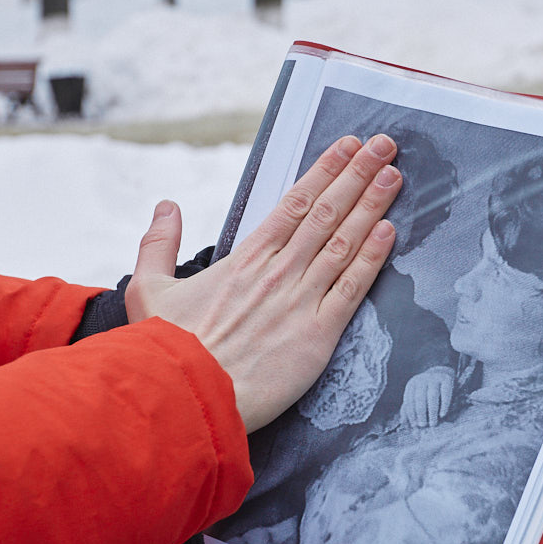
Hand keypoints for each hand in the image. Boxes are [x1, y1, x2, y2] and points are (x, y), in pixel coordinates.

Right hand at [124, 134, 402, 432]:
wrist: (186, 396)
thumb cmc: (166, 350)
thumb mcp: (148, 290)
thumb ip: (159, 244)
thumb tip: (166, 207)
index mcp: (244, 260)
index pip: (294, 203)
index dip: (324, 171)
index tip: (347, 147)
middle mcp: (277, 272)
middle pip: (326, 213)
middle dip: (358, 176)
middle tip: (385, 146)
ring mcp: (300, 301)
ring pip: (344, 243)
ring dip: (372, 207)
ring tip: (394, 176)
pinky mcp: (318, 335)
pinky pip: (352, 289)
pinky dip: (372, 258)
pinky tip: (390, 232)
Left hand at [399, 366, 454, 427]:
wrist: (442, 373)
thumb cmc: (428, 391)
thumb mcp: (417, 397)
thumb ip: (410, 409)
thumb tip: (404, 423)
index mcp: (412, 384)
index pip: (409, 400)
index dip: (411, 414)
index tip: (414, 425)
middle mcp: (422, 379)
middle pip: (419, 398)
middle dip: (420, 413)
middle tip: (423, 426)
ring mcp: (434, 377)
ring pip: (432, 396)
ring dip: (432, 411)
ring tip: (433, 423)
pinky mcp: (447, 378)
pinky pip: (445, 393)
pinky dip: (444, 405)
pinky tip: (442, 415)